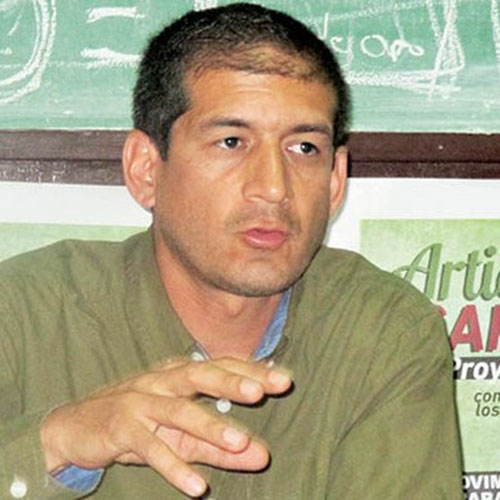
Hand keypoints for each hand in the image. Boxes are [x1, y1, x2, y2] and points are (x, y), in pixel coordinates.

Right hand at [40, 357, 291, 496]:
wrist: (77, 425)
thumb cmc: (141, 423)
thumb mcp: (183, 435)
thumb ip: (222, 445)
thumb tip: (263, 456)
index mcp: (180, 373)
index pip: (221, 366)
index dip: (251, 371)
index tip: (283, 379)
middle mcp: (163, 380)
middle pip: (201, 375)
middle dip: (233, 382)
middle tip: (264, 391)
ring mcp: (141, 401)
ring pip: (178, 410)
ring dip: (209, 426)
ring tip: (240, 443)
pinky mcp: (121, 427)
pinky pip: (150, 447)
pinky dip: (173, 465)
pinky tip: (197, 485)